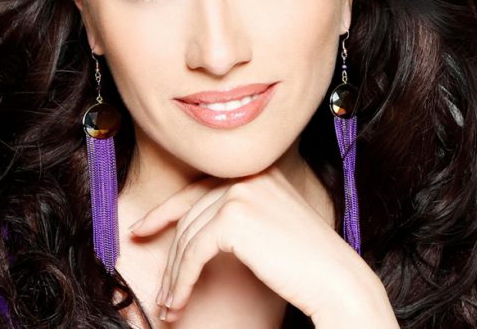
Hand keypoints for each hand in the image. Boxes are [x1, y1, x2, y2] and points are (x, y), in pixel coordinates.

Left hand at [128, 165, 398, 326]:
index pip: (199, 187)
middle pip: (189, 214)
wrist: (335, 280)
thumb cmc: (307, 263)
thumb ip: (241, 212)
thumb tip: (199, 221)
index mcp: (259, 169)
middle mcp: (248, 173)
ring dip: (174, 276)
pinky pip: (193, 252)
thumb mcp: (272, 224)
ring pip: (187, 236)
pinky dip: (182, 281)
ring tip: (169, 307)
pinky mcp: (233, 217)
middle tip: (160, 291)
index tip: (142, 231)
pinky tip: (178, 303)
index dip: (165, 211)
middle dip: (169, 255)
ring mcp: (240, 192)